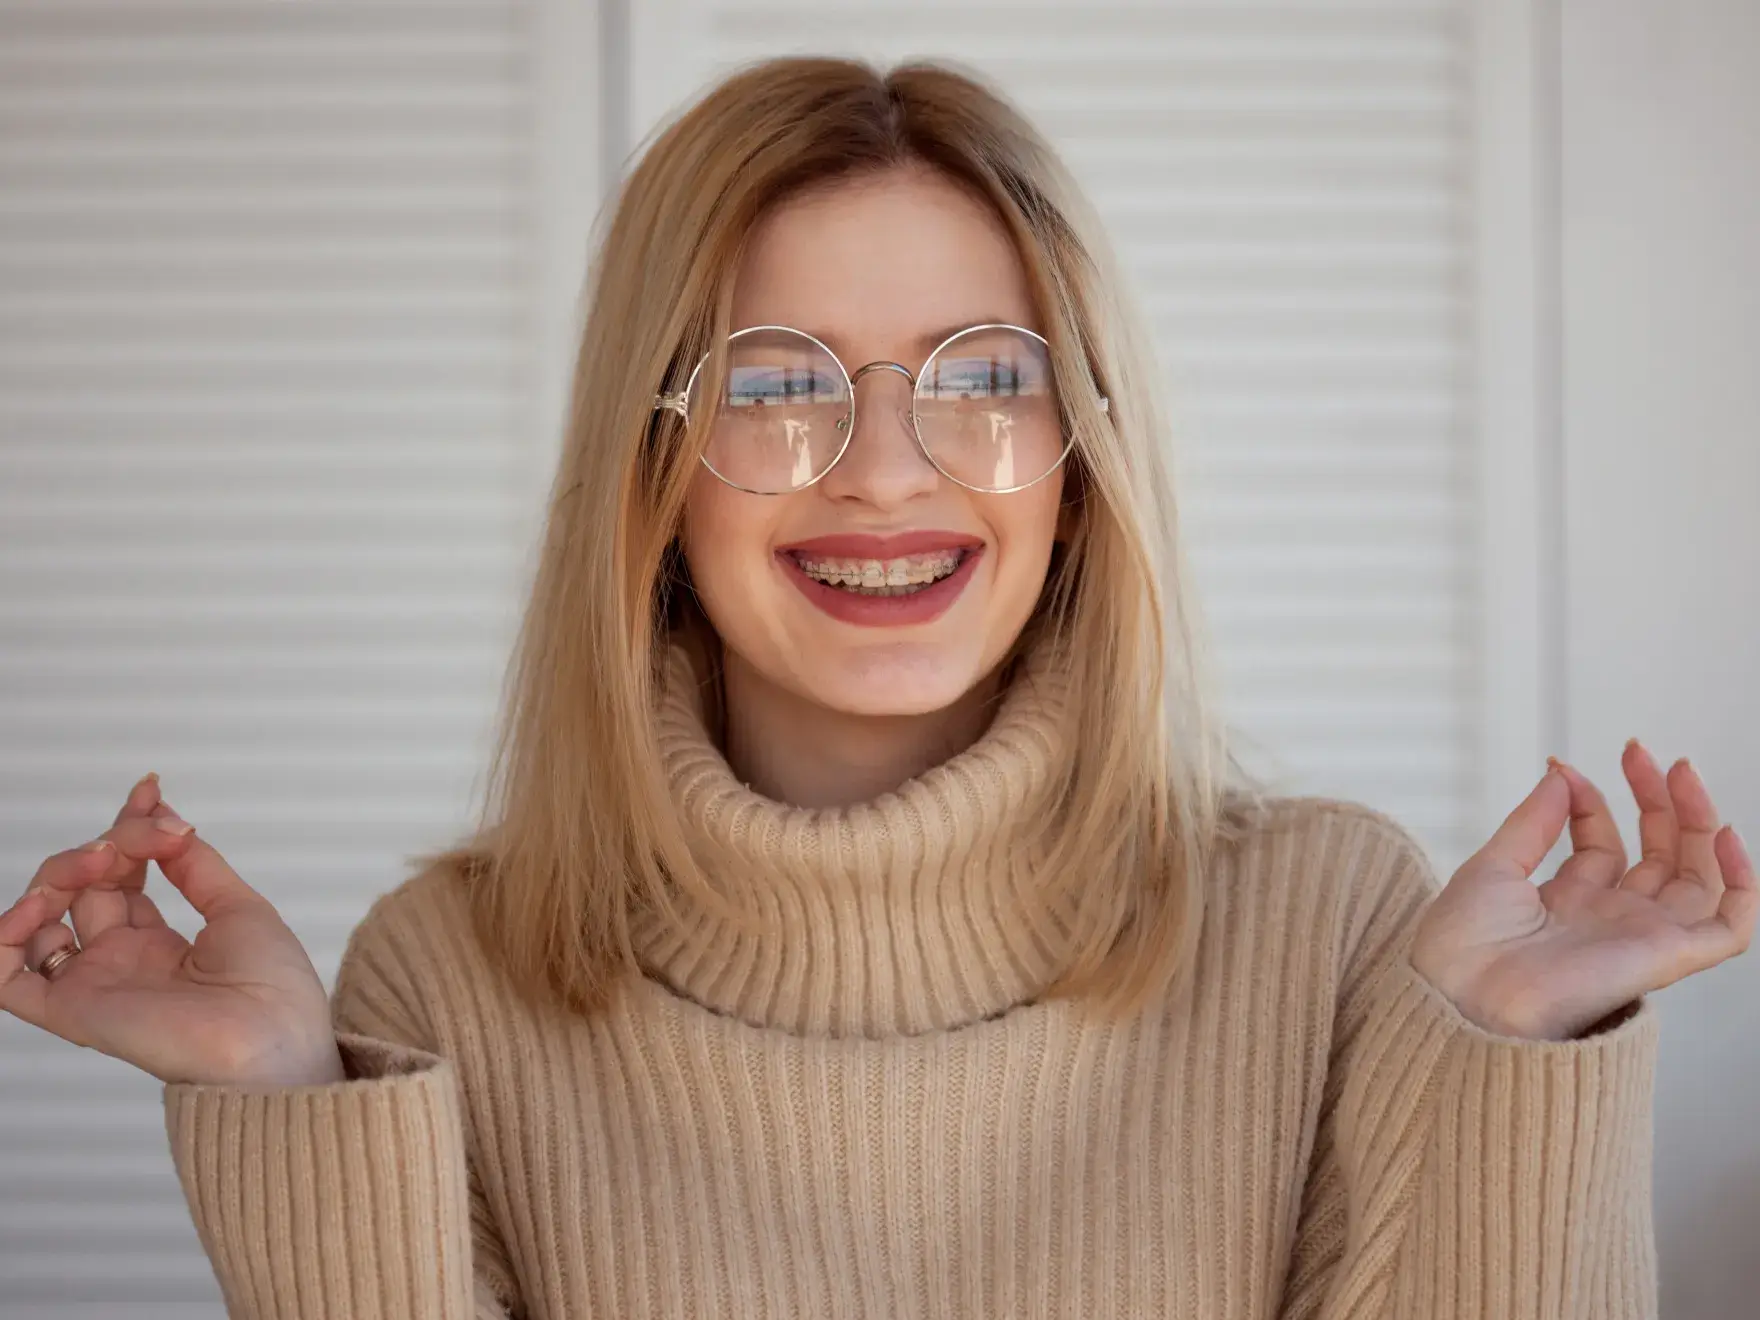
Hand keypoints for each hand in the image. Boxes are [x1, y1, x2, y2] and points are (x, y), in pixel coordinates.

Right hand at [0, 773, 343, 1085]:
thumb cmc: (273, 986)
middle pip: (82, 886)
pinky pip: (7, 980)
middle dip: (106, 844)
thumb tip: (164, 818)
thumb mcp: (238, 907)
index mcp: (159, 942)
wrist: (274, 1039)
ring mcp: (93, 982)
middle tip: (140, 835)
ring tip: (100, 862)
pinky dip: (1, 940)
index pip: (121, 875)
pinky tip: (34, 908)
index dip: (128, 829)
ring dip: (58, 876)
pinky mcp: (72, 1009)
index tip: (148, 789)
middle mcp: (119, 960)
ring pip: (39, 919)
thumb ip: (194, 864)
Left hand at [1410, 740, 1755, 1040]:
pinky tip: (1722, 835)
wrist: (1459, 998)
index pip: (1601, 845)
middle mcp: (1608, 920)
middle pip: (1657, 854)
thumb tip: (1561, 772)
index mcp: (1565, 904)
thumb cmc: (1461, 948)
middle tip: (1641, 752)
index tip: (1563, 769)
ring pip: (1698, 878)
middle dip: (1656, 799)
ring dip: (1699, 822)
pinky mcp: (1664, 959)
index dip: (1589, 801)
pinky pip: (1729, 927)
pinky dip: (1741, 884)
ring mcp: (1639, 937)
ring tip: (1680, 772)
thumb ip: (1534, 821)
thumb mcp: (1492, 868)